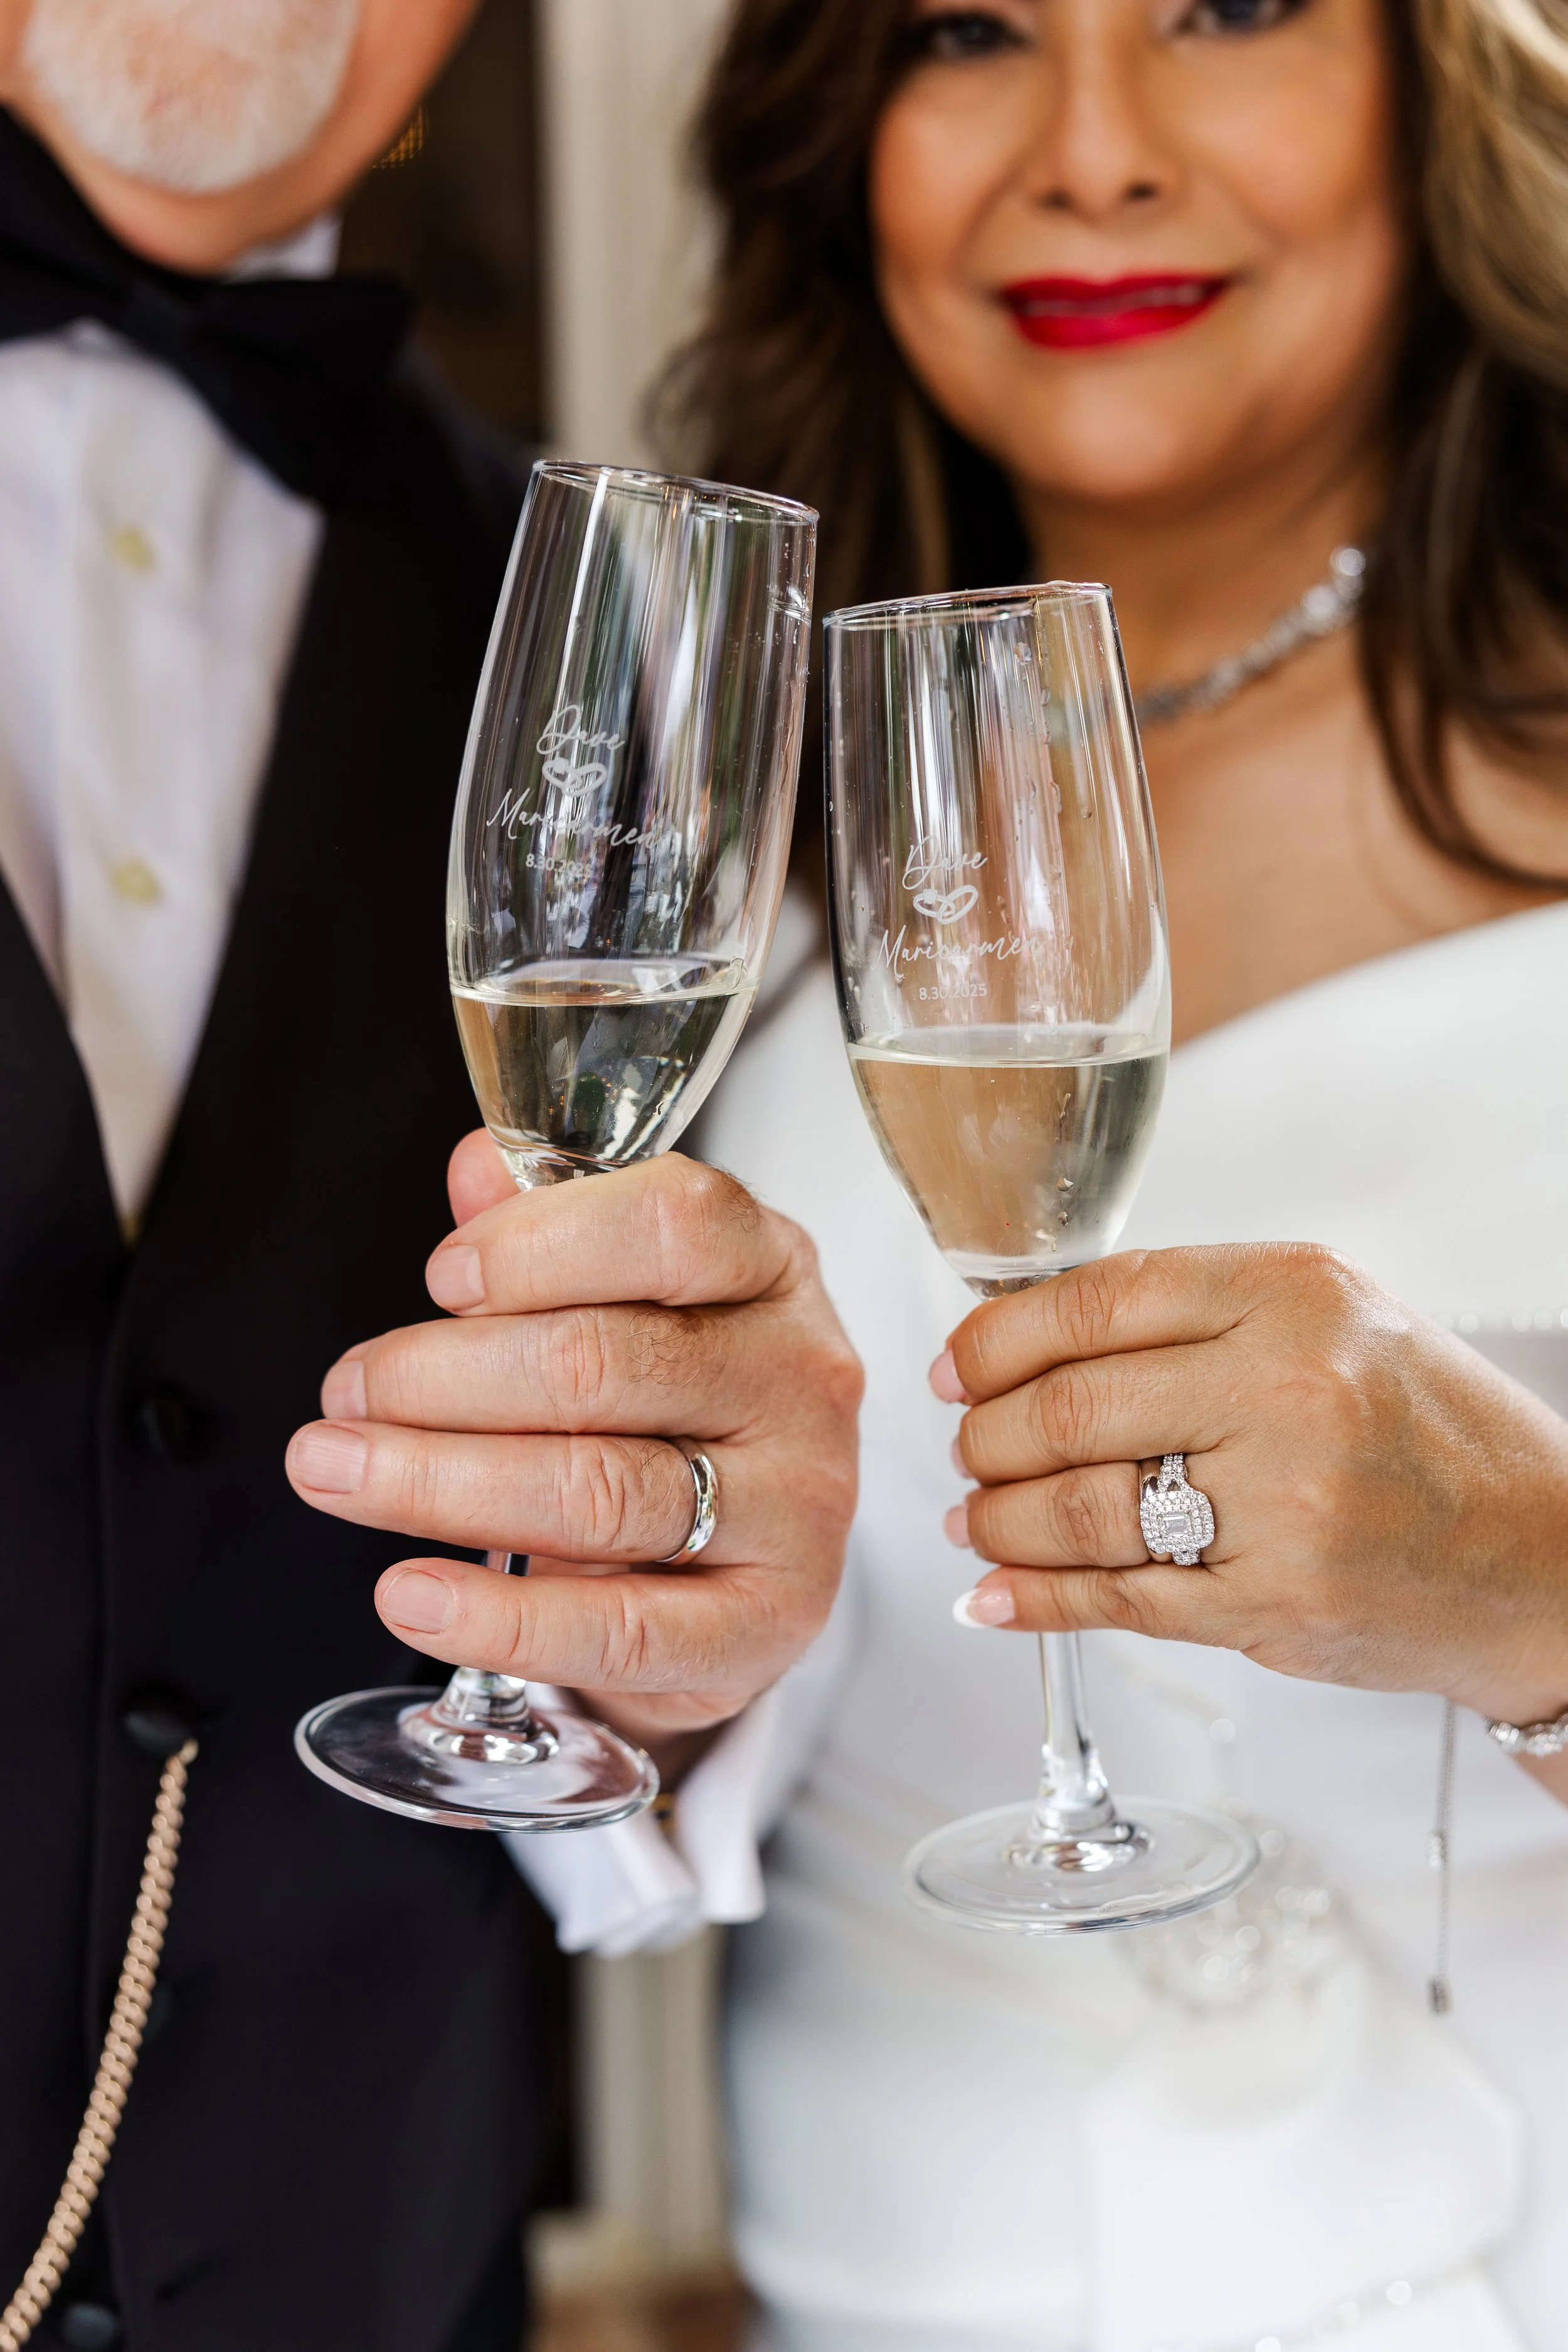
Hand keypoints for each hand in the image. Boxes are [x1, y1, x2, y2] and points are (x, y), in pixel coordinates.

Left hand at [287, 1136, 862, 1755]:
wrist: (747, 1563)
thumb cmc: (672, 1404)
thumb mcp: (632, 1297)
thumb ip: (554, 1228)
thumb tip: (477, 1169)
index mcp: (771, 1268)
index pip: (674, 1224)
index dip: (539, 1245)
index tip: (441, 1278)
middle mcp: (801, 1378)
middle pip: (605, 1362)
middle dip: (443, 1376)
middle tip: (346, 1393)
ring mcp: (796, 1507)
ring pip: (600, 1490)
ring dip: (439, 1481)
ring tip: (334, 1470)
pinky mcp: (766, 1625)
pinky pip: (619, 1628)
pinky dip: (500, 1618)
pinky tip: (409, 1595)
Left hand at [935, 1244, 1567, 1733]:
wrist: (1543, 1553)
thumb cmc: (1431, 1431)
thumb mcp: (1334, 1320)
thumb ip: (1199, 1315)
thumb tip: (1037, 1341)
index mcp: (1291, 1295)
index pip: (1095, 1301)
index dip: (997, 1339)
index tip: (957, 1366)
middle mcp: (1285, 1390)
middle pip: (1068, 1410)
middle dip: (986, 1437)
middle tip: (967, 1448)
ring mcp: (1281, 1505)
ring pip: (1079, 1511)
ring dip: (999, 1521)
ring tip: (975, 1519)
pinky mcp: (1275, 1604)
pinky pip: (1120, 1601)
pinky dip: (1037, 1600)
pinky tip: (997, 1595)